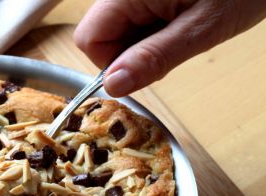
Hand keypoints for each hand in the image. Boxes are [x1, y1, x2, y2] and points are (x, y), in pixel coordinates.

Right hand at [74, 0, 265, 96]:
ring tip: (182, 27)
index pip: (89, 39)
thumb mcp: (202, 28)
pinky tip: (180, 17)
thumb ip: (154, 57)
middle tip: (173, 43)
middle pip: (100, 33)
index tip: (147, 66)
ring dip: (143, 40)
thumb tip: (113, 85)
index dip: (112, 62)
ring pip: (117, 27)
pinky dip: (153, 26)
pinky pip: (134, 15)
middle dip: (130, 51)